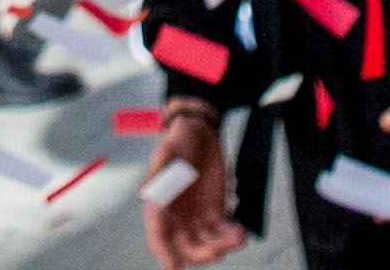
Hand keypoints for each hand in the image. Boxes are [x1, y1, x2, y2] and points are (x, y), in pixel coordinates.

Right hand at [144, 104, 242, 267]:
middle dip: (201, 254)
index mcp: (160, 208)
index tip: (175, 266)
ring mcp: (197, 218)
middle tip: (217, 251)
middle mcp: (177, 219)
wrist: (201, 133)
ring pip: (208, 244)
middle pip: (186, 248)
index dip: (164, 253)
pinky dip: (232, 236)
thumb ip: (158, 171)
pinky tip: (242, 231)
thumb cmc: (178, 141)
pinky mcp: (216, 213)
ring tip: (238, 236)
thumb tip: (147, 191)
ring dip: (222, 246)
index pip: (158, 237)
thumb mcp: (166, 152)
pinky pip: (223, 232)